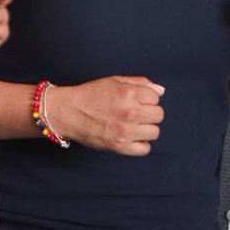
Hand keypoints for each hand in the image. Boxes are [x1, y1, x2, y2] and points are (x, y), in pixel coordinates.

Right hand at [46, 76, 164, 155]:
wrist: (69, 112)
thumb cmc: (91, 94)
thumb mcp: (114, 81)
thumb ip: (139, 83)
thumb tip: (161, 90)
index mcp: (130, 93)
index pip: (156, 97)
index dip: (147, 98)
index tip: (137, 100)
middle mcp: (131, 112)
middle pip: (158, 115)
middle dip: (149, 112)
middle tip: (136, 113)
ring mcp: (126, 131)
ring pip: (155, 132)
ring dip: (146, 128)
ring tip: (133, 125)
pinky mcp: (120, 146)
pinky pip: (145, 149)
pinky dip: (140, 144)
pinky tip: (131, 137)